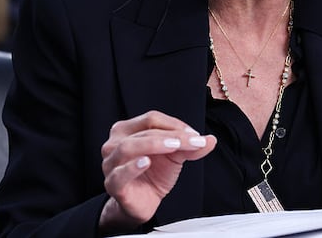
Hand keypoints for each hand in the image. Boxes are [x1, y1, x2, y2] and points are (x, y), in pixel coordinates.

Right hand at [98, 110, 216, 231]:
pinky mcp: (113, 184)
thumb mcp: (174, 156)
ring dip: (155, 144)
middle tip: (193, 141)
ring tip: (174, 146)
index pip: (151, 118)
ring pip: (128, 147)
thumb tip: (210, 140)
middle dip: (172, 135)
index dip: (175, 124)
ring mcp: (111, 164)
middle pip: (144, 131)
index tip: (194, 135)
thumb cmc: (153, 173)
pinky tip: (146, 162)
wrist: (144, 202)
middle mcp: (114, 143)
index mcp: (127, 130)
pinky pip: (119, 174)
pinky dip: (133, 167)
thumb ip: (190, 146)